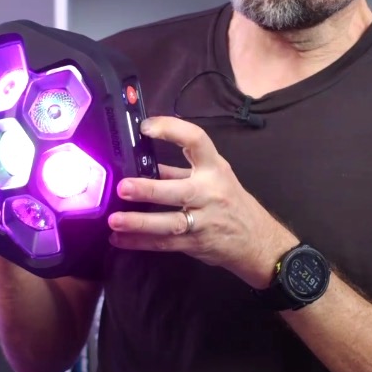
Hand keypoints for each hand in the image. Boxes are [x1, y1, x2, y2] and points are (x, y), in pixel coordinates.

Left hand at [107, 116, 297, 288]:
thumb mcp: (213, 178)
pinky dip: (140, 242)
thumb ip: (178, 170)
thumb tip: (142, 162)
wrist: (257, 241)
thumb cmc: (231, 202)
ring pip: (171, 222)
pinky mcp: (197, 244)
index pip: (196, 141)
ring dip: (140, 223)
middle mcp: (210, 192)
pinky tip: (119, 240)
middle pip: (180, 190)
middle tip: (122, 187)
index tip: (146, 127)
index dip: (172, 130)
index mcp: (214, 168)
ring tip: (114, 221)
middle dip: (149, 189)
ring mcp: (205, 220)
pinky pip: (165, 244)